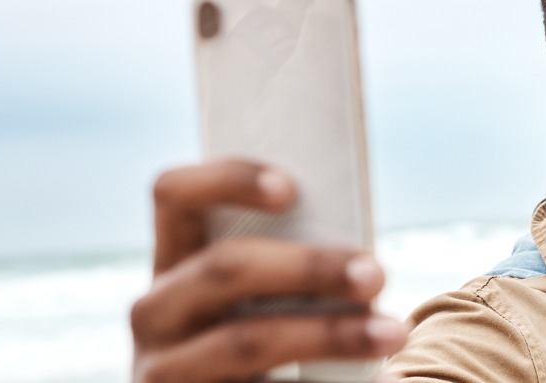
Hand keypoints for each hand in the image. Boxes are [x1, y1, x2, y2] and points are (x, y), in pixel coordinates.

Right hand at [131, 159, 407, 382]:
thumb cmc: (261, 336)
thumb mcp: (258, 299)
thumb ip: (288, 268)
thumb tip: (358, 261)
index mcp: (173, 262)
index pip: (175, 197)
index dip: (226, 181)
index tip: (290, 189)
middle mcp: (155, 311)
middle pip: (223, 269)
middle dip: (308, 268)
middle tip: (375, 274)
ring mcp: (163, 368)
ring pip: (246, 342)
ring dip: (328, 335)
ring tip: (391, 334)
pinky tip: (380, 379)